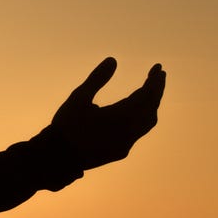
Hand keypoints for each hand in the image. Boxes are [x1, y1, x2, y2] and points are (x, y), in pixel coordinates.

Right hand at [46, 57, 165, 169]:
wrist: (58, 158)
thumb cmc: (66, 125)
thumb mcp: (78, 97)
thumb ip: (97, 79)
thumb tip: (113, 60)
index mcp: (121, 116)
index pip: (147, 95)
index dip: (154, 80)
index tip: (159, 67)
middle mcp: (129, 131)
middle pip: (152, 107)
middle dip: (157, 90)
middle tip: (159, 75)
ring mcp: (126, 144)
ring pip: (148, 122)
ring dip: (152, 105)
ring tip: (151, 92)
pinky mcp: (121, 152)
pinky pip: (139, 132)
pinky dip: (142, 118)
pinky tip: (135, 113)